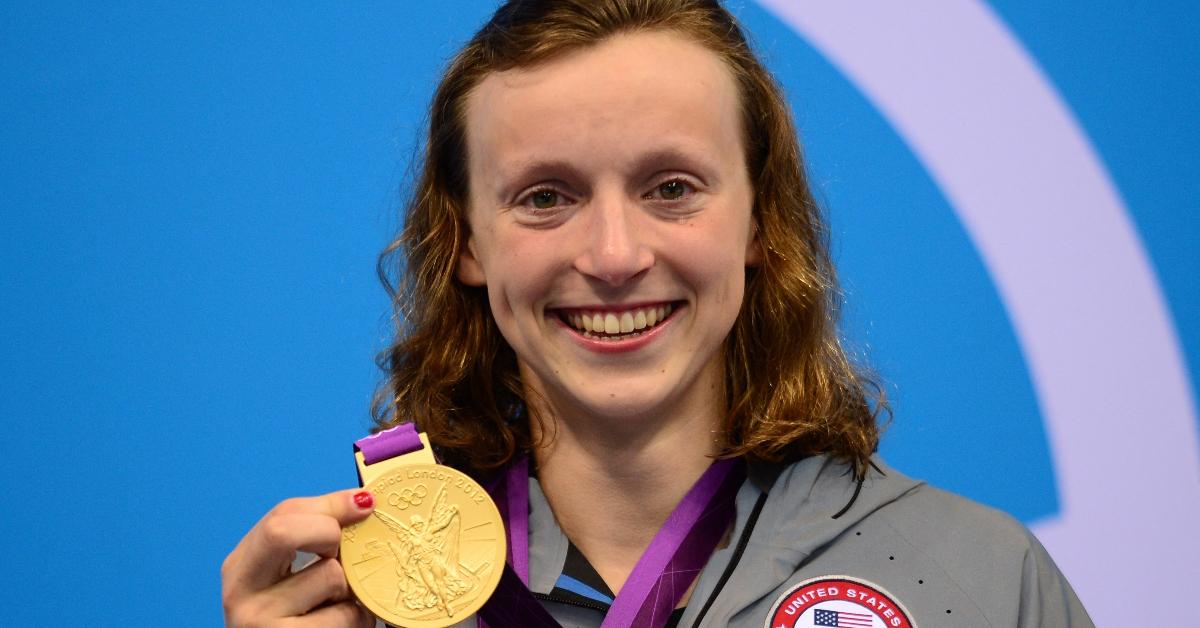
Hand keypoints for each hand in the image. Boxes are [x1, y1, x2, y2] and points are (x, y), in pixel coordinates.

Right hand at [221, 489, 376, 626]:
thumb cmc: (300, 620)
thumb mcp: (295, 575)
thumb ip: (319, 535)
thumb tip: (365, 501)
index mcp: (241, 565)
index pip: (284, 513)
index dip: (331, 505)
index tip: (365, 505)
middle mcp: (240, 592)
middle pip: (284, 530)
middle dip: (329, 535)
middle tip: (342, 558)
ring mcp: (258, 622)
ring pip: (330, 576)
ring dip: (353, 590)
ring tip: (342, 607)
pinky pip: (344, 616)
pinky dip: (358, 619)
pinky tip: (344, 627)